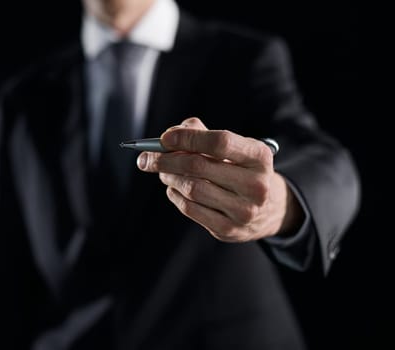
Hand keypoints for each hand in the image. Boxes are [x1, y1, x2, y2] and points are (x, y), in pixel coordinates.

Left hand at [136, 117, 302, 242]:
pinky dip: (174, 196)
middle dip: (166, 159)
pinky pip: (190, 209)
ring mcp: (243, 210)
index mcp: (259, 157)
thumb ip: (202, 135)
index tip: (164, 138)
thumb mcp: (233, 148)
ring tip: (163, 172)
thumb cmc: (241, 169)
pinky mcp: (229, 229)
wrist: (269, 209)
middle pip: (199, 166)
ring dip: (169, 177)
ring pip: (191, 189)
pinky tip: (172, 188)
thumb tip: (169, 136)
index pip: (219, 142)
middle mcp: (256, 185)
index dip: (188, 138)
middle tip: (146, 158)